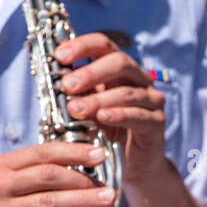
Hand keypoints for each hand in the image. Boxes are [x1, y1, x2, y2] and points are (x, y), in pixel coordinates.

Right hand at [0, 142, 115, 206]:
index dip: (75, 151)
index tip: (98, 153)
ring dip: (83, 201)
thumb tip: (76, 173)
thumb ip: (29, 176)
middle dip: (84, 179)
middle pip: (49, 176)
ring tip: (105, 200)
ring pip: (51, 203)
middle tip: (106, 185)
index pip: (42, 153)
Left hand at [54, 32, 168, 183]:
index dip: (82, 46)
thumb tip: (49, 78)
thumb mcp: (84, 106)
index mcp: (120, 68)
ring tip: (76, 109)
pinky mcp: (157, 123)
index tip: (60, 55)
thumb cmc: (104, 128)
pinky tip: (102, 117)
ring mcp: (151, 100)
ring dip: (98, 100)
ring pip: (126, 92)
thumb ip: (72, 92)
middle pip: (119, 62)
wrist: (130, 161)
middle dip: (90, 72)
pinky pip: (139, 115)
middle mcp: (139, 79)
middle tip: (67, 86)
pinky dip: (119, 115)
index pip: (104, 45)